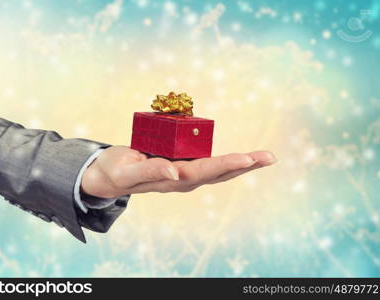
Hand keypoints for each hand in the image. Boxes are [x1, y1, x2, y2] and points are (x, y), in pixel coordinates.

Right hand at [81, 146, 276, 197]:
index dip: (225, 164)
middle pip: (219, 172)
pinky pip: (209, 163)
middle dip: (245, 164)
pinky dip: (228, 161)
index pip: (204, 171)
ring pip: (218, 170)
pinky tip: (245, 159)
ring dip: (242, 164)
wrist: (110, 176)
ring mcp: (185, 174)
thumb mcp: (128, 172)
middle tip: (269, 156)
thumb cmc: (116, 172)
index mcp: (172, 180)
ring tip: (265, 157)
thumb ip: (150, 172)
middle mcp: (184, 179)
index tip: (247, 159)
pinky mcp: (182, 165)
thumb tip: (174, 172)